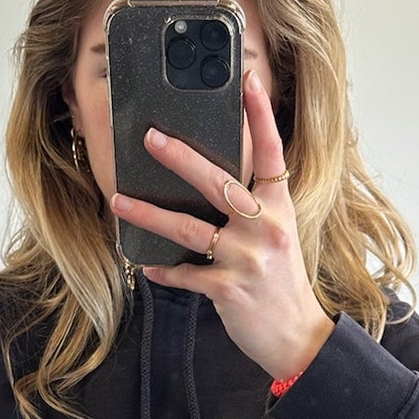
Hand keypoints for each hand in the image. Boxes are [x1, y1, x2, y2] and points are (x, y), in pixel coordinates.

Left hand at [109, 69, 335, 383]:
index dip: (259, 115)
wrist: (298, 337)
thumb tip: (208, 184)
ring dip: (149, 214)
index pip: (271, 152)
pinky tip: (147, 266)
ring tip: (120, 200)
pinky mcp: (229, 287)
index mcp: (279, 208)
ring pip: (189, 228)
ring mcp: (247, 258)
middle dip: (181, 158)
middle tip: (151, 137)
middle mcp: (266, 227)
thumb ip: (252, 209)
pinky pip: (186, 274)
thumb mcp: (278, 237)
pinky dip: (164, 271)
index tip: (246, 80)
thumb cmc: (282, 284)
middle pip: (219, 182)